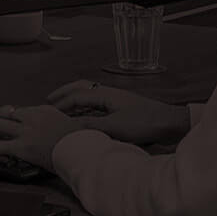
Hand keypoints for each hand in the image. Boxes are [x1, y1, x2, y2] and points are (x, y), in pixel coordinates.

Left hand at [0, 105, 86, 169]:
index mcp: (45, 110)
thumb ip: (59, 126)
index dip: (11, 117)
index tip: (6, 121)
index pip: (21, 111)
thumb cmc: (81, 142)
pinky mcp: (21, 146)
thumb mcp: (72, 126)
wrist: (82, 149)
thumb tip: (57, 132)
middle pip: (5, 114)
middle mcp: (32, 117)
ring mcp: (25, 131)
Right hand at [45, 79, 189, 144]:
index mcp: (105, 94)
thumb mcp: (115, 127)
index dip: (60, 103)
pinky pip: (97, 103)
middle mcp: (109, 93)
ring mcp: (117, 99)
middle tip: (49, 100)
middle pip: (81, 88)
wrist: (170, 123)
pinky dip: (85, 106)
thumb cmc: (145, 123)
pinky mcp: (123, 107)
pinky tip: (84, 116)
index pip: (76, 96)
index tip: (46, 111)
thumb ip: (91, 126)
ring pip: (90, 94)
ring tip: (62, 107)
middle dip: (64, 93)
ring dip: (74, 99)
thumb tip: (68, 127)